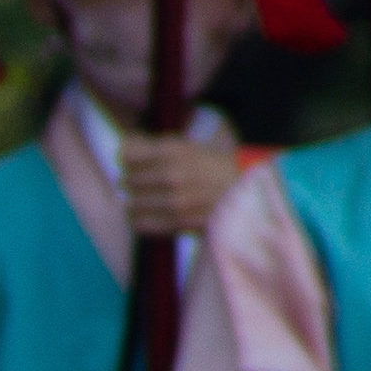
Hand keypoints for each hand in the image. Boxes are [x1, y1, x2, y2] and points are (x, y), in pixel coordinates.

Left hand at [116, 132, 244, 245]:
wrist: (248, 193)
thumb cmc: (216, 168)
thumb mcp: (189, 147)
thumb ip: (154, 147)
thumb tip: (122, 146)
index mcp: (174, 150)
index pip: (126, 154)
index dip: (126, 159)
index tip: (132, 163)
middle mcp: (172, 174)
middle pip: (127, 179)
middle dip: (131, 182)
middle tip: (141, 184)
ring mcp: (174, 201)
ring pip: (131, 203)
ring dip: (134, 203)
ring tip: (143, 201)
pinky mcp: (178, 223)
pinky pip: (141, 224)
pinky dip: (139, 220)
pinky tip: (146, 216)